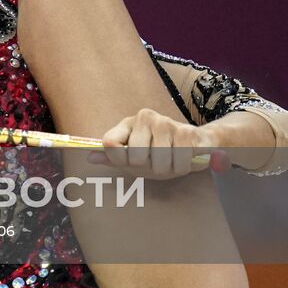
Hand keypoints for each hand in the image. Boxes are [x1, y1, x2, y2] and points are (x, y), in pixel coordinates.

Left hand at [91, 108, 226, 178]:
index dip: (119, 160)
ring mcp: (166, 123)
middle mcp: (144, 118)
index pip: (109, 143)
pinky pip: (180, 163)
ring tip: (172, 160)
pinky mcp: (187, 132)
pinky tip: (184, 158)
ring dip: (168, 170)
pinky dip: (183, 168)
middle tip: (157, 162)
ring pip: (159, 164)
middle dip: (148, 168)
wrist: (197, 142)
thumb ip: (113, 157)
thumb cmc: (161, 151)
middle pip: (135, 157)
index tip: (130, 163)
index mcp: (128, 123)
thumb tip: (90, 157)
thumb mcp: (135, 156)